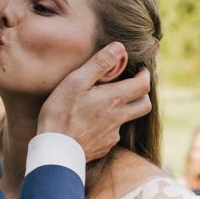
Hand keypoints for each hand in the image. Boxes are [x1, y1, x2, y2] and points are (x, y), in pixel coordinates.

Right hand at [38, 42, 150, 160]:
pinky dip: (108, 127)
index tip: (139, 70)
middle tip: (130, 86)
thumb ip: (99, 64)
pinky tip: (91, 125)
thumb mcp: (76, 81)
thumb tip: (120, 48)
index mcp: (114, 99)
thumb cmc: (61, 113)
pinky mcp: (103, 147)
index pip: (143, 85)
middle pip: (144, 105)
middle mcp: (118, 118)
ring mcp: (112, 135)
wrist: (55, 150)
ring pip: (127, 120)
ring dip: (124, 110)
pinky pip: (112, 135)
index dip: (144, 75)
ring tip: (107, 105)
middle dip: (141, 93)